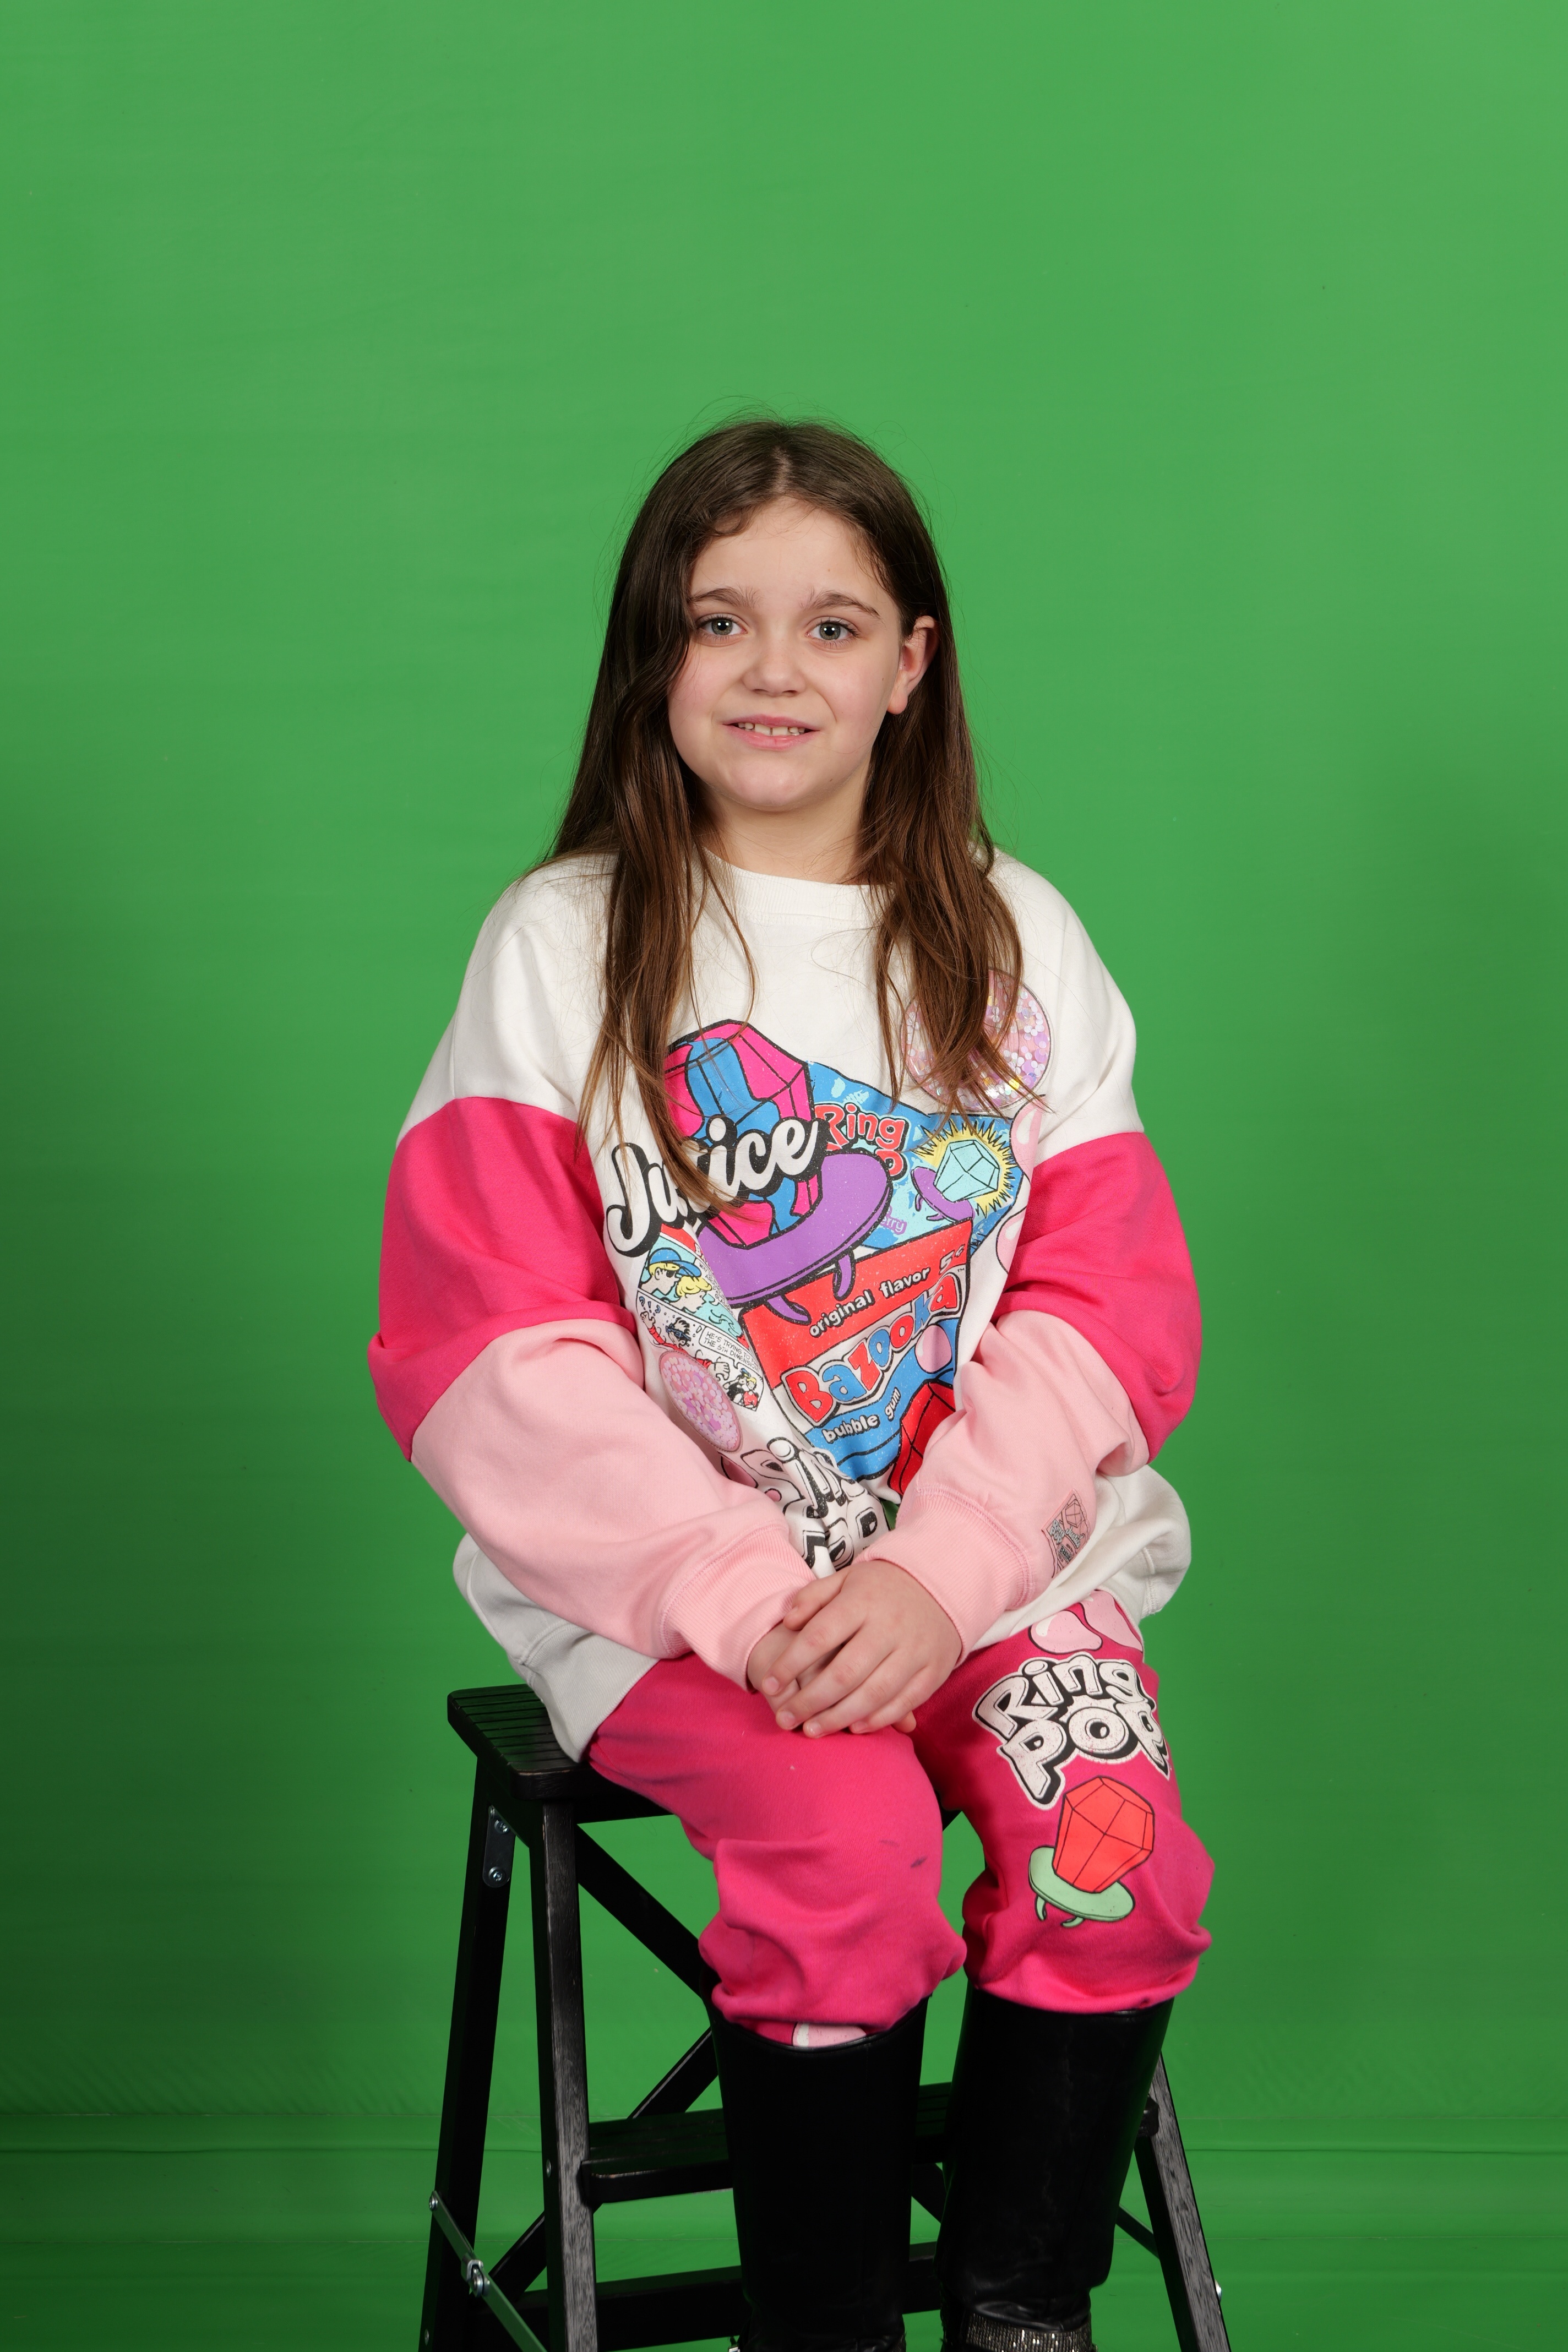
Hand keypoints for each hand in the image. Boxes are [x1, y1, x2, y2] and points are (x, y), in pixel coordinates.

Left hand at [753, 1558, 960, 1736]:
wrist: (941, 1585)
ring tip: (813, 1730)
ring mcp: (914, 1650)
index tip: (770, 1683)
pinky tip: (854, 1728)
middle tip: (785, 1719)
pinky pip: (905, 1701)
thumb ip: (814, 1598)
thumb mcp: (846, 1579)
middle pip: (844, 1673)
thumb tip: (788, 1621)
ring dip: (840, 1717)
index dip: (791, 1663)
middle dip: (810, 1701)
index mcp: (862, 1602)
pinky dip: (878, 1719)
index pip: (819, 1636)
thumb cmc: (882, 1588)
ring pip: (874, 1693)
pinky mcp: (934, 1670)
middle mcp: (889, 1627)